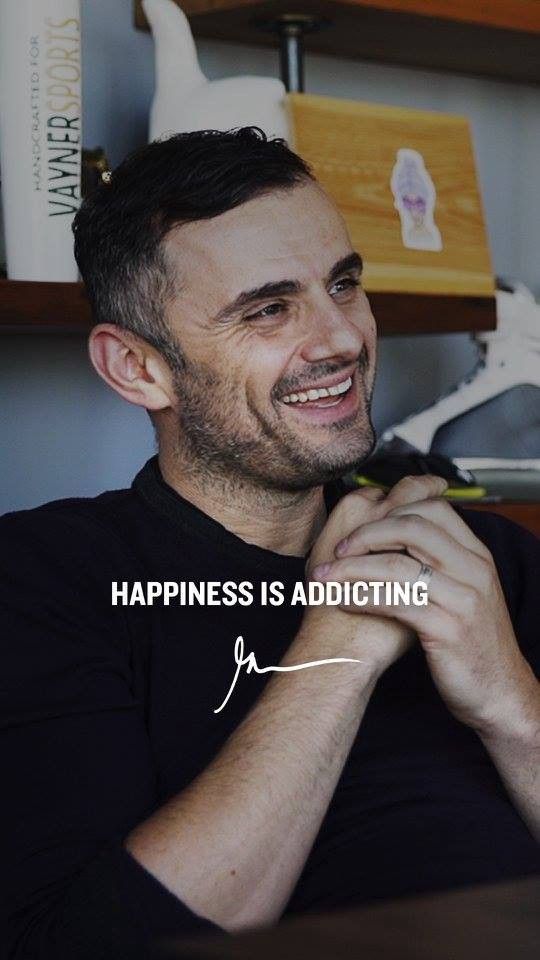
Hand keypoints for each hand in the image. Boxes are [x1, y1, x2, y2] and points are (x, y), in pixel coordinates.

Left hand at [313, 491, 538, 734]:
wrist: (499, 692)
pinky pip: (395, 603)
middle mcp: (474, 571)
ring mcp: (463, 600)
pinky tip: (344, 602)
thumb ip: (442, 561)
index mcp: (477, 555)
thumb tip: (398, 533)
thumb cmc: (471, 640)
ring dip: (353, 568)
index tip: (360, 527)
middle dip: (366, 534)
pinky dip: (362, 597)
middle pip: (413, 528)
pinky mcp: (448, 630)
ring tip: (326, 577)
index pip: (433, 509)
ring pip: (398, 565)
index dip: (390, 510)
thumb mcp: (466, 591)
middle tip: (337, 549)